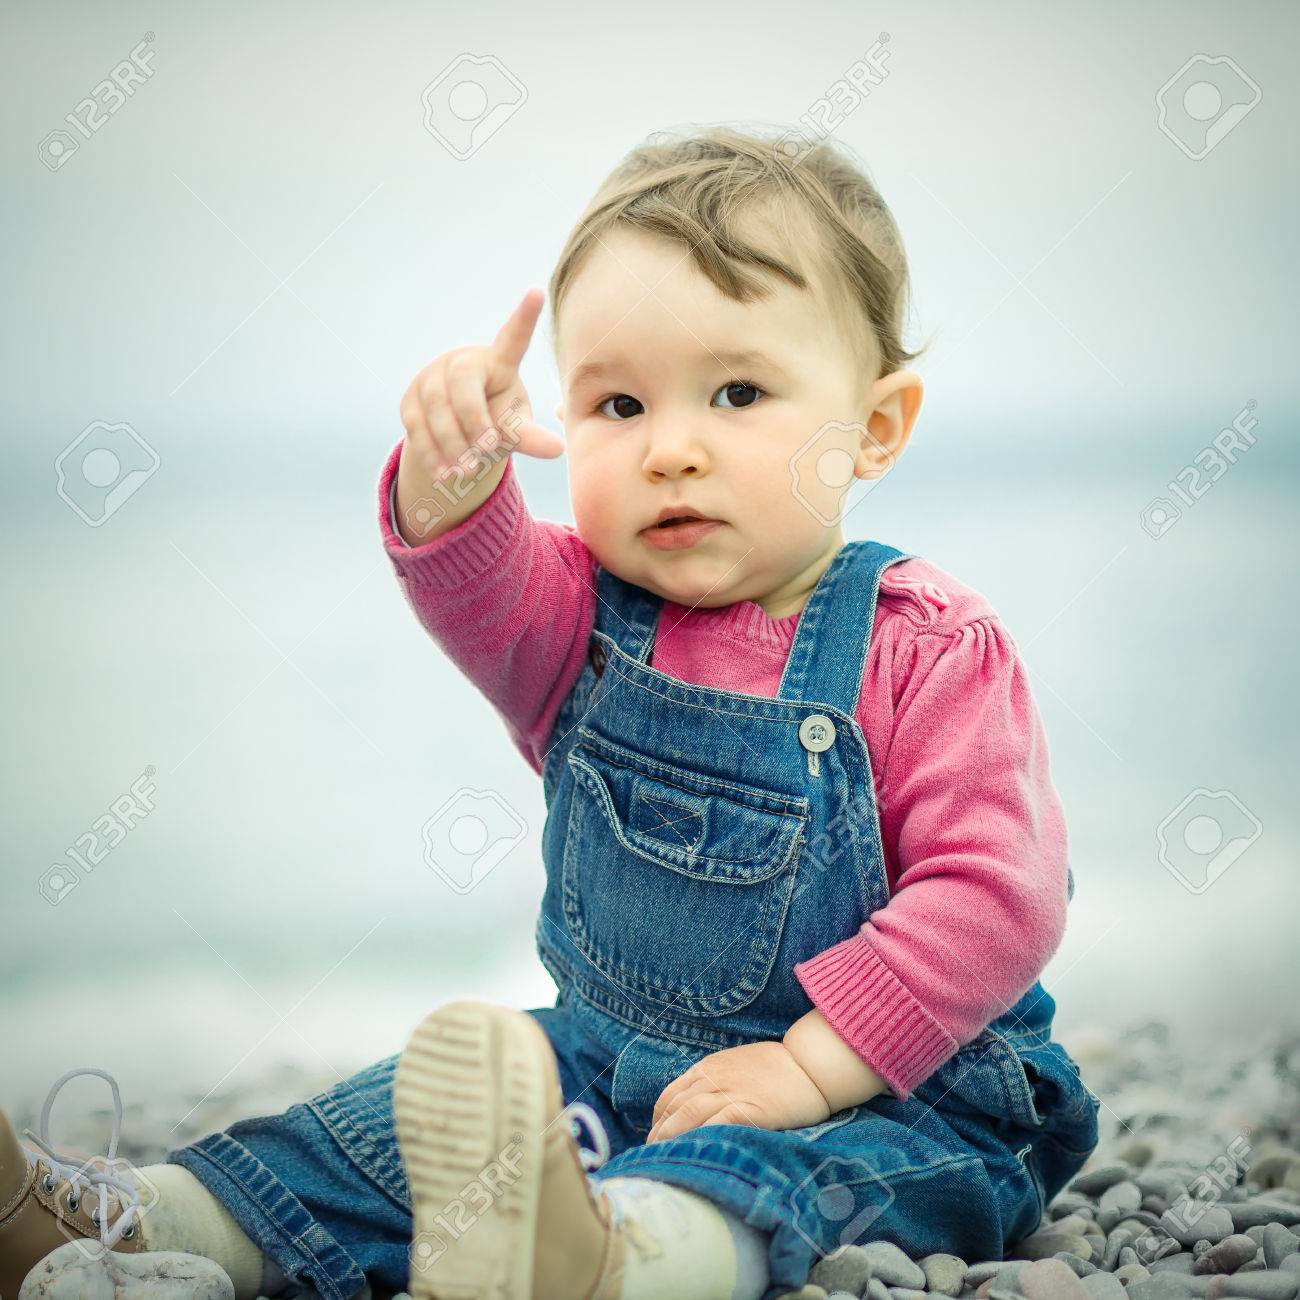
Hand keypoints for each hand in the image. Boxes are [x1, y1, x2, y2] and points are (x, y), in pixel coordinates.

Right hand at [395, 288, 563, 541]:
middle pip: (462, 382)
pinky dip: (433, 453)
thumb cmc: (496, 422)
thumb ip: (530, 437)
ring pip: (436, 409)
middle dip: (473, 418)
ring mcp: (431, 379)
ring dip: (453, 443)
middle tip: (488, 449)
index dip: (524, 317)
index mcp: (498, 362)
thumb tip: (557, 449)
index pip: (512, 338)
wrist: (457, 434)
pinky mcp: (410, 402)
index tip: (537, 292)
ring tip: (468, 470)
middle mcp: (462, 363)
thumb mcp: (515, 428)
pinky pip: (417, 428)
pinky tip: (446, 475)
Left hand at [646, 1041, 832, 1143]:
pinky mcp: (748, 1107)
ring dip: (670, 1137)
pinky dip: (699, 1137)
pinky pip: (716, 1122)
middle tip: (651, 1156)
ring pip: (688, 1114)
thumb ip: (717, 1081)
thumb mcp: (738, 1066)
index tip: (654, 1138)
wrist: (811, 1064)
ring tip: (663, 1160)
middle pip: (674, 1106)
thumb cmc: (779, 1069)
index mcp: (710, 1067)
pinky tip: (692, 1154)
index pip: (671, 1094)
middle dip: (658, 1133)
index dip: (658, 1118)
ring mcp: (730, 1091)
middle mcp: (714, 1076)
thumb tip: (697, 1108)